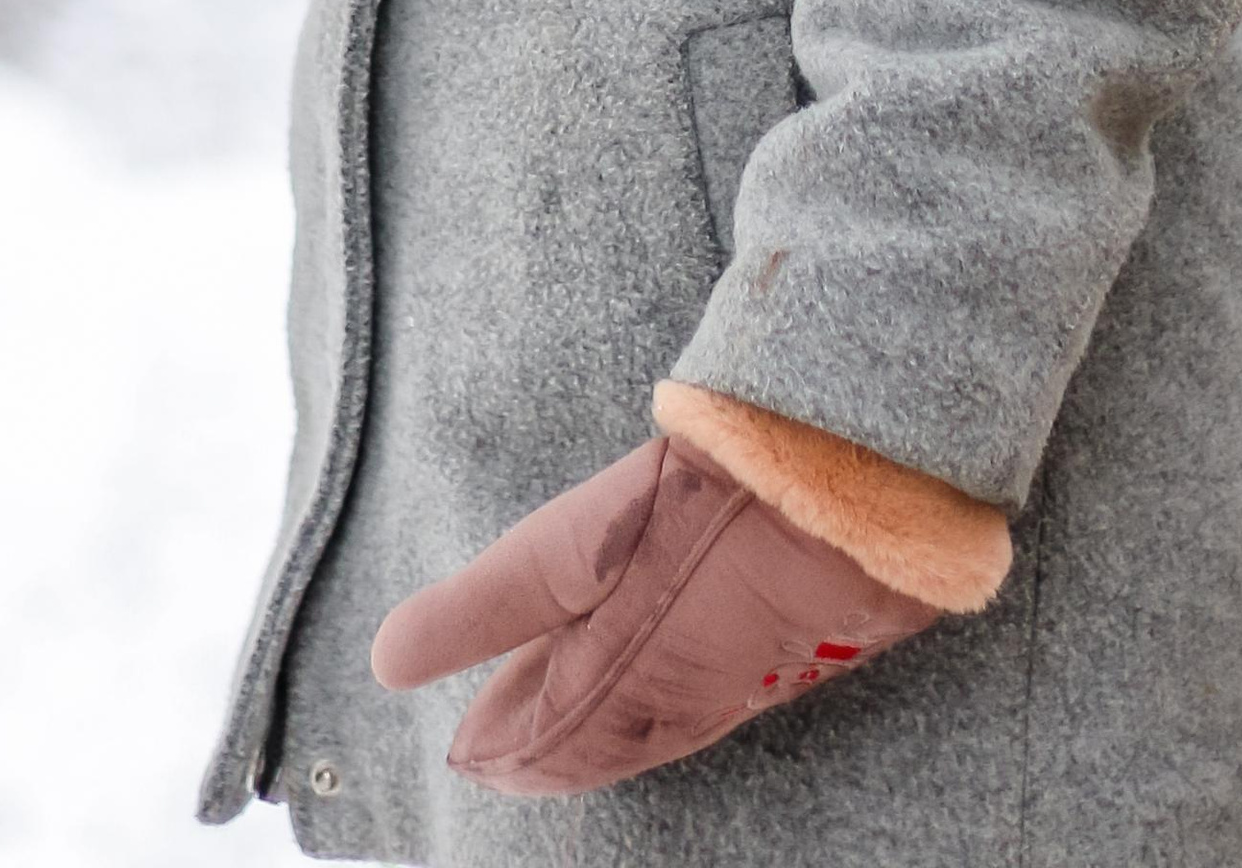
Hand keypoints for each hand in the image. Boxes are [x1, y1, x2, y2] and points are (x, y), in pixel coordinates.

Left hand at [369, 436, 936, 799]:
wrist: (851, 481)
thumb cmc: (705, 505)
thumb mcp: (575, 547)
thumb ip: (487, 604)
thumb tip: (390, 661)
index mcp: (622, 687)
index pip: (544, 744)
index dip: (499, 748)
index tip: (464, 755)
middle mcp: (680, 701)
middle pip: (600, 743)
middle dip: (546, 751)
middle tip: (503, 760)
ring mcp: (745, 678)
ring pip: (658, 724)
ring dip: (607, 731)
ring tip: (571, 734)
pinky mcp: (799, 649)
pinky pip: (712, 698)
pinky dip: (669, 706)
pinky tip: (676, 686)